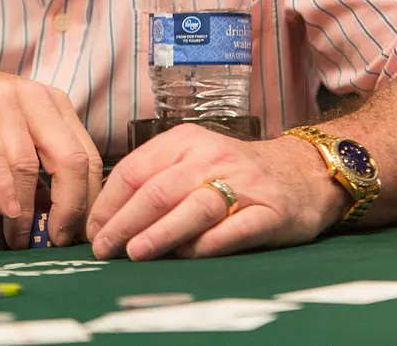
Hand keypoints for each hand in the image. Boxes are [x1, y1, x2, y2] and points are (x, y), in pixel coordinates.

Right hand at [0, 56, 101, 248]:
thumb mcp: (10, 144)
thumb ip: (35, 175)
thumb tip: (56, 223)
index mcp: (55, 105)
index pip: (89, 157)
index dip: (89, 201)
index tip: (80, 234)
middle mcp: (36, 98)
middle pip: (72, 160)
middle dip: (70, 208)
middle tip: (58, 241)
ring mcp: (4, 100)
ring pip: (31, 163)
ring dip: (28, 212)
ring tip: (20, 239)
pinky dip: (4, 190)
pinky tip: (8, 213)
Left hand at [85, 124, 342, 261]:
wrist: (303, 171)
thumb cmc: (235, 173)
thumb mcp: (193, 161)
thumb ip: (155, 181)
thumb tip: (106, 221)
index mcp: (187, 141)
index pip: (136, 169)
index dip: (109, 203)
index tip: (92, 231)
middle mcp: (213, 157)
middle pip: (160, 189)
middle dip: (125, 222)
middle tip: (105, 249)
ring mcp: (244, 183)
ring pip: (194, 206)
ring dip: (161, 232)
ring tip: (136, 253)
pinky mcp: (271, 212)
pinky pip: (234, 229)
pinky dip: (208, 244)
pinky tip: (187, 256)